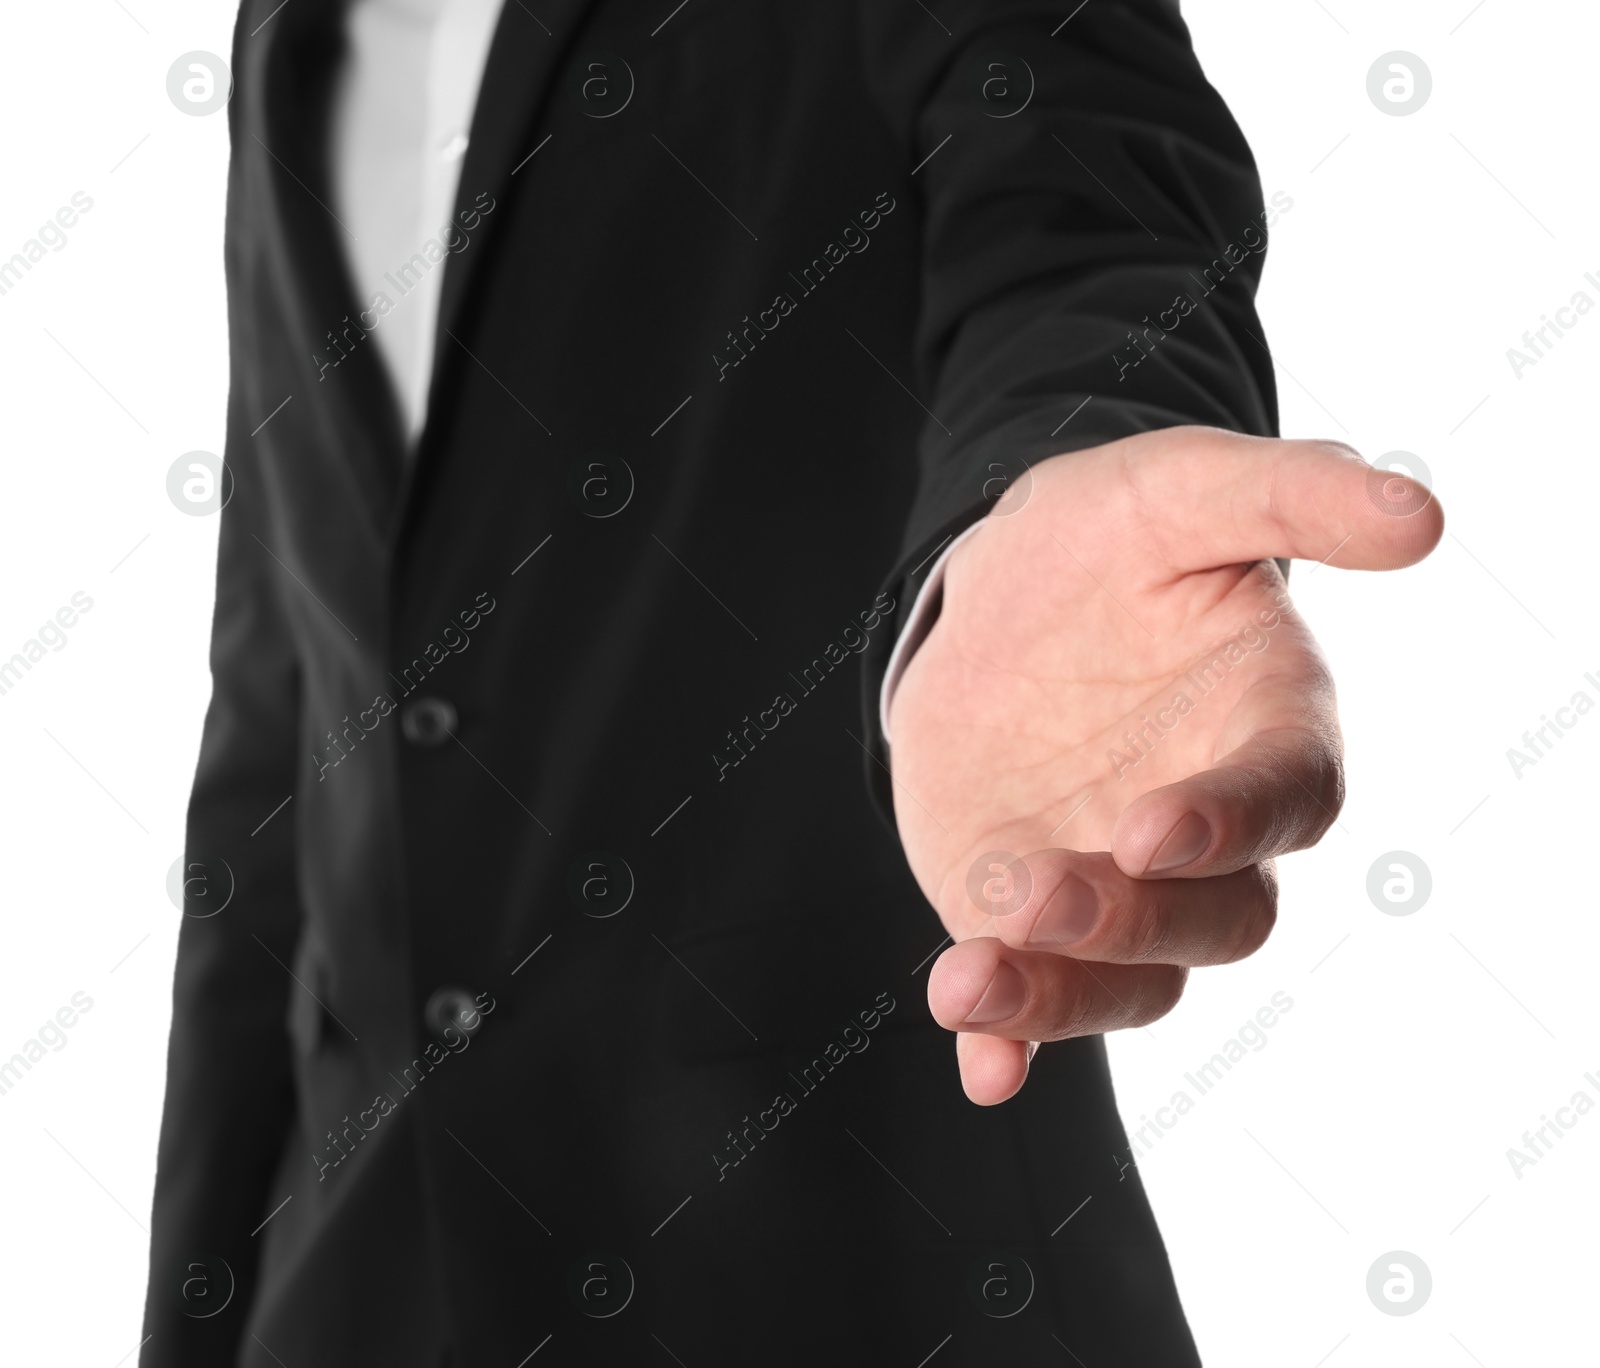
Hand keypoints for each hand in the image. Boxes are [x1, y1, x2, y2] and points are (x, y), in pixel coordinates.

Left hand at [887, 427, 1441, 1103]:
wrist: (993, 584)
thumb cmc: (1107, 537)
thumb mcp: (1183, 488)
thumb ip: (1292, 496)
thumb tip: (1421, 514)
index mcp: (1265, 730)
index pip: (1283, 798)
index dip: (1231, 822)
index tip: (1153, 828)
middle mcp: (1205, 830)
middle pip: (1211, 919)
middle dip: (1130, 919)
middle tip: (1037, 895)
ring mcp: (1120, 883)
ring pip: (1127, 977)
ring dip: (1059, 997)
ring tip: (969, 985)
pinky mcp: (1033, 915)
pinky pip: (1039, 1000)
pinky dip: (1015, 1042)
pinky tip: (983, 1066)